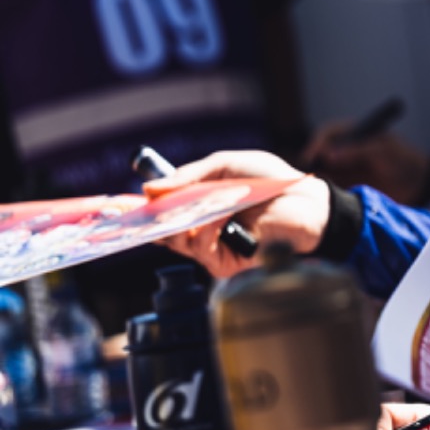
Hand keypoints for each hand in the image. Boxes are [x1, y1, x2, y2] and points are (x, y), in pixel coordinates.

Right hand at [145, 150, 329, 277]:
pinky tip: (223, 213)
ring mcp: (213, 248)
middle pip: (160, 231)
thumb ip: (191, 176)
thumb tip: (150, 188)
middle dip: (151, 218)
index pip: (161, 212)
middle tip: (143, 207)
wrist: (310, 202)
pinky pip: (202, 248)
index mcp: (199, 206)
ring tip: (203, 201)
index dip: (139, 210)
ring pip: (176, 241)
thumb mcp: (227, 167)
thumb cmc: (274, 182)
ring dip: (184, 218)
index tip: (118, 204)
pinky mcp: (226, 262)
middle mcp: (201, 230)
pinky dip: (207, 228)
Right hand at [304, 122, 429, 203]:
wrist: (419, 185)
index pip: (327, 134)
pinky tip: (324, 200)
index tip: (312, 158)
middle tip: (306, 178)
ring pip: (320, 172)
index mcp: (353, 133)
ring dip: (315, 180)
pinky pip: (328, 188)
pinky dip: (324, 193)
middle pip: (318, 153)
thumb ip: (357, 152)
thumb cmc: (404, 161)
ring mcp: (344, 168)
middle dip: (310, 164)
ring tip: (315, 192)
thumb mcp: (384, 152)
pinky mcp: (346, 185)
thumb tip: (328, 155)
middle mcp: (344, 149)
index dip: (317, 144)